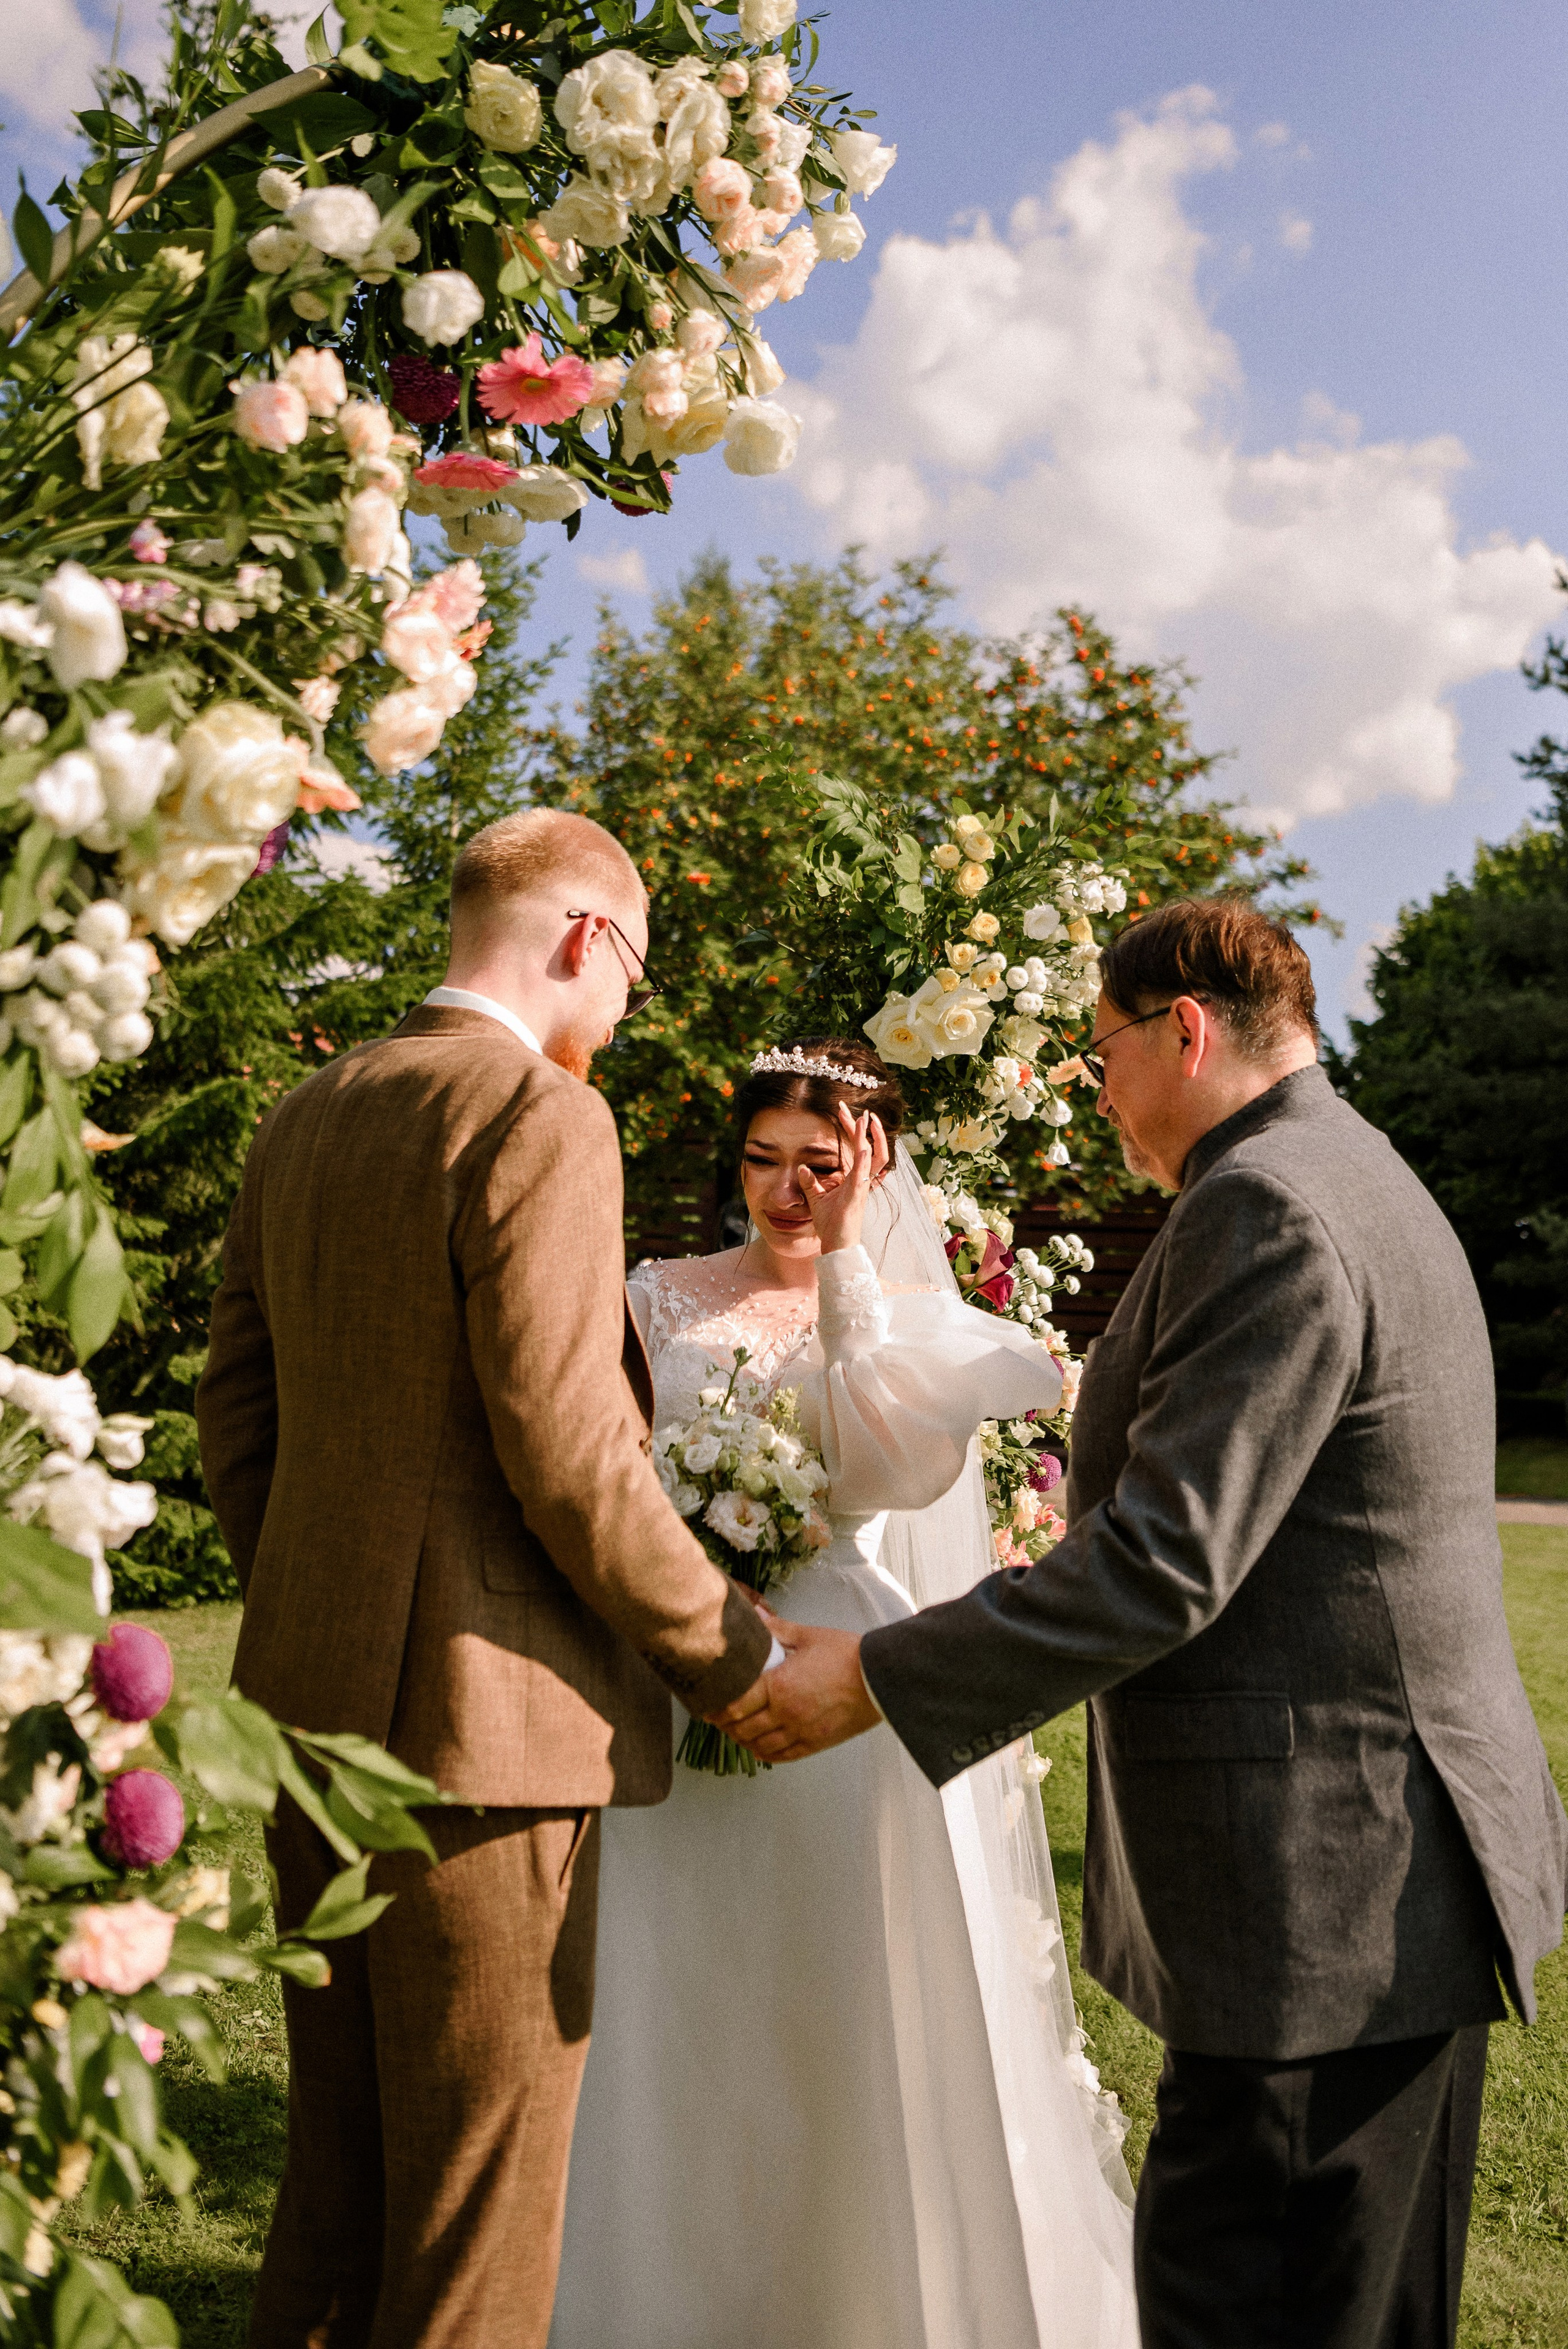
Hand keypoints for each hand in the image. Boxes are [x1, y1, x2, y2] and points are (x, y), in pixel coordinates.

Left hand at [714, 1619, 879, 1762]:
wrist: (880, 1678)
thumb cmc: (846, 1655)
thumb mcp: (808, 1636)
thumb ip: (776, 1630)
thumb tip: (754, 1616)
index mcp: (780, 1686)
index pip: (736, 1704)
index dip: (717, 1707)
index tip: (706, 1705)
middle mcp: (786, 1714)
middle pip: (743, 1727)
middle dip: (725, 1724)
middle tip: (716, 1717)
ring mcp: (801, 1732)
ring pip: (759, 1745)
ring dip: (743, 1740)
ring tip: (735, 1731)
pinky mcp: (815, 1743)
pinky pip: (782, 1756)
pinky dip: (765, 1754)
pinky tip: (759, 1747)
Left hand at [797, 1104, 888, 1255]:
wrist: (838, 1246)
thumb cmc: (831, 1224)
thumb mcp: (816, 1199)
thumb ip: (810, 1182)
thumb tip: (800, 1167)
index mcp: (853, 1178)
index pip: (856, 1147)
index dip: (851, 1128)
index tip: (842, 1111)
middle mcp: (862, 1180)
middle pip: (867, 1147)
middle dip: (861, 1127)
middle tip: (853, 1108)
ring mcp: (861, 1188)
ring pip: (873, 1158)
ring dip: (871, 1138)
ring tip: (867, 1120)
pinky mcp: (856, 1198)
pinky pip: (862, 1177)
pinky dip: (862, 1162)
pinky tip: (862, 1148)